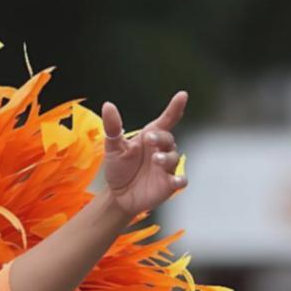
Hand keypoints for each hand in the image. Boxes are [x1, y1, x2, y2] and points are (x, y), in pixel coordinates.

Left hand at [101, 91, 187, 216]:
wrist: (118, 195)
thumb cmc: (119, 168)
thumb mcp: (113, 147)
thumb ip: (113, 127)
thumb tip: (108, 105)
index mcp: (150, 137)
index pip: (166, 120)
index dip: (175, 107)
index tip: (182, 95)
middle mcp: (161, 150)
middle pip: (168, 139)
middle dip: (161, 138)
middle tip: (150, 139)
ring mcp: (167, 167)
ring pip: (175, 158)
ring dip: (166, 158)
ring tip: (155, 159)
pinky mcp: (169, 184)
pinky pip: (180, 180)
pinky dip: (180, 180)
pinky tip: (175, 180)